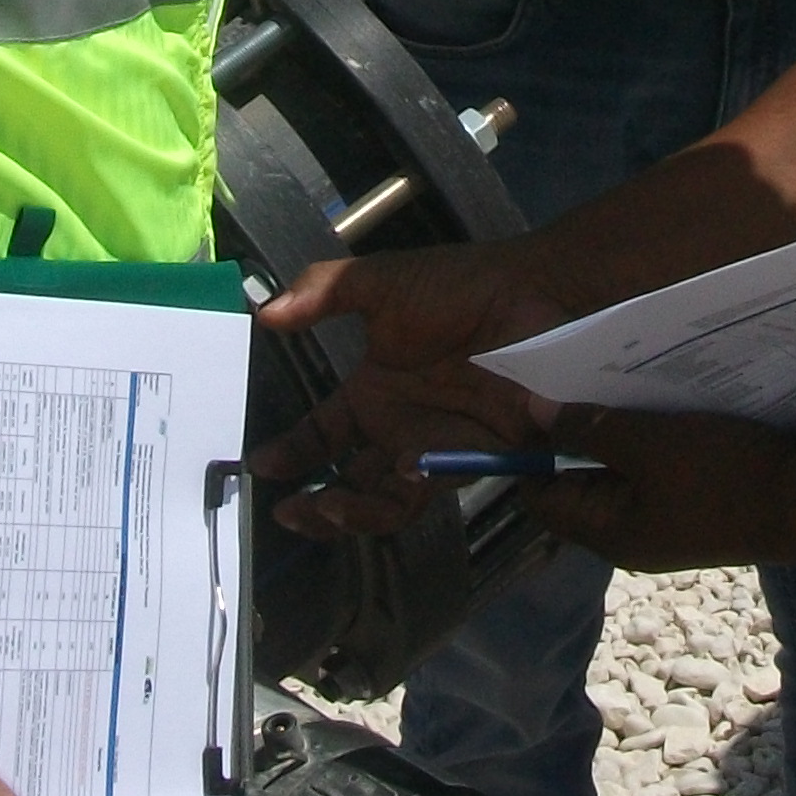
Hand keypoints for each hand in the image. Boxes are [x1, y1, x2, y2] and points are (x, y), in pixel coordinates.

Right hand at [247, 241, 576, 539]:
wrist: (533, 295)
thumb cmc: (460, 287)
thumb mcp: (382, 283)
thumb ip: (323, 292)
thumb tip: (263, 311)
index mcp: (376, 390)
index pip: (324, 434)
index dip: (293, 453)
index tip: (262, 467)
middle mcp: (400, 427)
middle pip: (350, 484)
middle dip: (316, 507)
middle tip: (289, 512)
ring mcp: (436, 447)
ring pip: (386, 501)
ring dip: (353, 512)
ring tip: (327, 508)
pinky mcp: (472, 458)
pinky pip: (431, 487)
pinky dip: (404, 487)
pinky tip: (394, 469)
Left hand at [521, 408, 795, 573]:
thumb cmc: (720, 475)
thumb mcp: (647, 442)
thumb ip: (587, 427)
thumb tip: (531, 412)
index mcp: (610, 534)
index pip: (542, 500)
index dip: (530, 454)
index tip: (533, 402)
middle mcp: (633, 539)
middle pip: (583, 486)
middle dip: (578, 437)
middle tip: (576, 382)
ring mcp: (669, 526)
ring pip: (624, 476)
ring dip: (618, 435)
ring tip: (616, 384)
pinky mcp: (700, 510)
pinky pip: (658, 475)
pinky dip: (652, 444)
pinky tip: (660, 405)